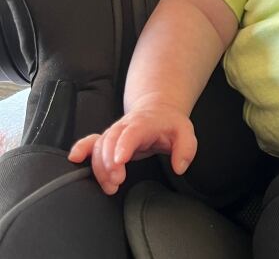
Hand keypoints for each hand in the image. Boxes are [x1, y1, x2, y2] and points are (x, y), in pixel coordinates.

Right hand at [68, 103, 195, 194]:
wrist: (158, 110)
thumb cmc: (170, 124)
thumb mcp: (186, 133)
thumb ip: (186, 149)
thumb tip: (179, 167)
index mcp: (145, 123)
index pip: (132, 132)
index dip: (123, 145)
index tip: (119, 162)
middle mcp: (125, 126)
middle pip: (110, 141)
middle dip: (109, 163)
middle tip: (117, 182)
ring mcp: (114, 132)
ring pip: (99, 146)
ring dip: (99, 167)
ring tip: (111, 186)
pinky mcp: (107, 139)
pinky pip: (91, 142)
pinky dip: (81, 149)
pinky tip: (74, 159)